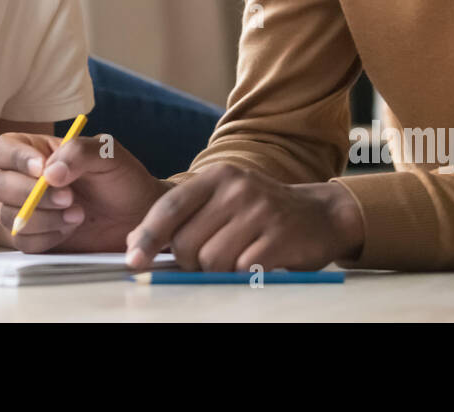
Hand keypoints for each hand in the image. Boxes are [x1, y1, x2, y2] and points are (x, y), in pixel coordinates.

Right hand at [0, 132, 166, 252]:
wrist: (136, 215)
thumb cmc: (120, 177)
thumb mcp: (107, 153)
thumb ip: (78, 152)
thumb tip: (48, 174)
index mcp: (33, 150)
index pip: (1, 149)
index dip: (15, 159)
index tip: (42, 169)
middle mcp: (21, 179)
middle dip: (31, 194)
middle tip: (69, 198)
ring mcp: (24, 210)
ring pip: (6, 215)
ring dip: (43, 217)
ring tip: (78, 214)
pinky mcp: (33, 237)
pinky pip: (22, 241)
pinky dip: (47, 236)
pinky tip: (70, 228)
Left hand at [124, 163, 363, 271]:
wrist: (320, 215)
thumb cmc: (260, 213)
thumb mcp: (224, 200)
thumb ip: (186, 217)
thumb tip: (136, 245)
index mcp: (216, 177)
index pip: (169, 206)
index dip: (147, 235)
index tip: (133, 260)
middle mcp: (236, 188)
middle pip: (186, 242)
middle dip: (189, 262)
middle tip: (207, 261)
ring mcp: (259, 210)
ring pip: (211, 260)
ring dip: (215, 273)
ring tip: (235, 261)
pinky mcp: (279, 236)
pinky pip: (240, 270)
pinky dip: (241, 276)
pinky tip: (253, 265)